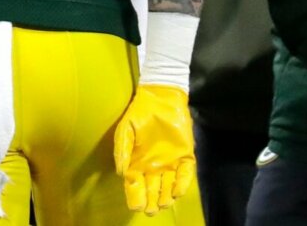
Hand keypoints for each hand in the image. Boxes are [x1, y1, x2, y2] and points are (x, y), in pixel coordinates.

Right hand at [114, 84, 195, 215]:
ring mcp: (170, 163)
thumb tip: (121, 173)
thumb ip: (122, 151)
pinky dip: (182, 184)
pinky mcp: (184, 155)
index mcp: (137, 165)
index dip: (135, 198)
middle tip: (152, 207)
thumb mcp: (125, 130)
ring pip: (169, 188)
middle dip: (152, 203)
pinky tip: (177, 191)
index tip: (137, 205)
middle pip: (152, 193)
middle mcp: (153, 168)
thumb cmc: (140, 114)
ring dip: (166, 197)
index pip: (135, 189)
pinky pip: (185, 174)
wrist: (161, 97)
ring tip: (164, 201)